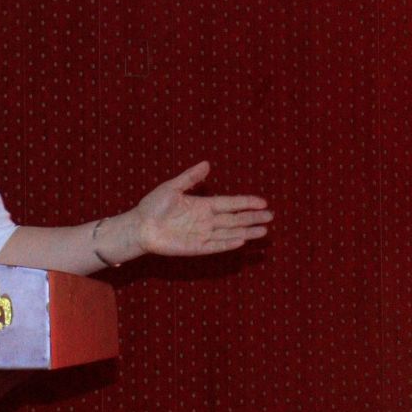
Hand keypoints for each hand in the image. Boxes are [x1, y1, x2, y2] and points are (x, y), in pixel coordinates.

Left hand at [121, 162, 271, 258]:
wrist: (139, 226)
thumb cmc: (153, 206)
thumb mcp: (172, 187)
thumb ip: (190, 178)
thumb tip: (207, 164)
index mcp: (203, 205)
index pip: (230, 203)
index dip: (246, 203)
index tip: (263, 202)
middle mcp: (206, 220)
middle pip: (235, 219)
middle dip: (253, 218)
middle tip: (271, 217)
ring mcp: (202, 234)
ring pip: (230, 233)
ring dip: (246, 232)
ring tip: (264, 231)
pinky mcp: (195, 247)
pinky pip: (215, 245)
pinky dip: (228, 243)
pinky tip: (242, 241)